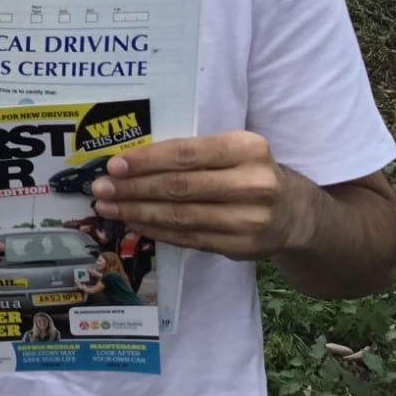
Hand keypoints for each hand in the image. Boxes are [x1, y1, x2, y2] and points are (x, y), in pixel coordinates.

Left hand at [90, 132, 314, 260]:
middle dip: (133, 188)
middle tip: (101, 189)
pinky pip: (188, 238)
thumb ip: (191, 153)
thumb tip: (129, 162)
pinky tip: (134, 223)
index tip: (114, 165)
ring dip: (138, 212)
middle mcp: (253, 184)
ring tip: (108, 208)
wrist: (295, 213)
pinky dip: (156, 230)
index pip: (186, 154)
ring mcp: (249, 220)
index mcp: (248, 149)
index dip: (146, 160)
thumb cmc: (249, 172)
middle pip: (180, 187)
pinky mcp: (241, 247)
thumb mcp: (232, 151)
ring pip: (180, 216)